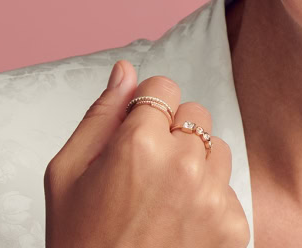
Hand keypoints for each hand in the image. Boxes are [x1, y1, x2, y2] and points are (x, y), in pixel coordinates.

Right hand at [44, 60, 249, 247]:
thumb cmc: (79, 241)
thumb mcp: (67, 174)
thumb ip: (100, 115)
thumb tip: (126, 70)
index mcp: (139, 143)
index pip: (163, 88)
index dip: (145, 110)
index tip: (134, 136)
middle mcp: (185, 163)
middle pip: (195, 114)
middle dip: (172, 134)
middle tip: (145, 175)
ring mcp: (214, 196)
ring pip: (217, 148)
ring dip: (196, 165)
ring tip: (163, 201)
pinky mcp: (234, 225)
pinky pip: (228, 189)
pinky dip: (209, 202)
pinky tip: (179, 226)